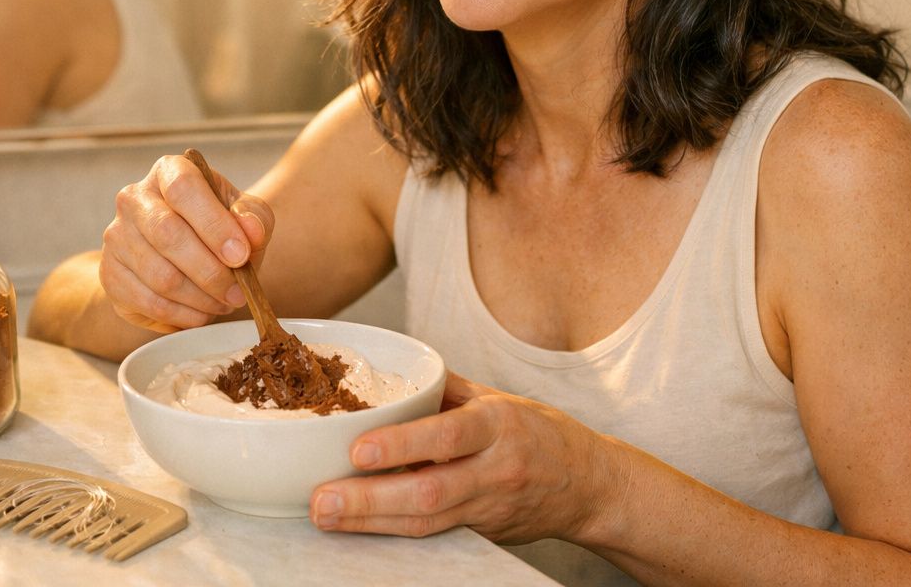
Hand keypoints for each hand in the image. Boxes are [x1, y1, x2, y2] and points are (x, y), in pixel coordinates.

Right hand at [98, 153, 275, 333]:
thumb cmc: (218, 227)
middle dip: (211, 271)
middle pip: (168, 235)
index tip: (241, 256)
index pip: (184, 189)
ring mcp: (116, 237)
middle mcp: (134, 198)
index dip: (214, 224)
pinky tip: (202, 313)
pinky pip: (149, 302)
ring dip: (200, 298)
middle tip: (238, 293)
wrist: (182, 253)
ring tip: (224, 303)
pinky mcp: (110, 274)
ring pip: (160, 275)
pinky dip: (183, 315)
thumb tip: (251, 231)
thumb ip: (253, 218)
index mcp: (168, 172)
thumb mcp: (245, 215)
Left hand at [310, 373, 623, 544]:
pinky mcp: (483, 535)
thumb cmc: (540, 434)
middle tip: (320, 501)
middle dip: (369, 500)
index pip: (448, 435)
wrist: (589, 485)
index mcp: (498, 424)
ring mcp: (489, 508)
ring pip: (426, 523)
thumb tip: (395, 376)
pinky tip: (358, 528)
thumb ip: (449, 390)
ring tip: (326, 517)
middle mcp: (495, 470)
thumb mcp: (500, 399)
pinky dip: (393, 531)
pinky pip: (434, 535)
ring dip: (371, 522)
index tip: (358, 449)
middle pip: (428, 492)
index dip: (402, 445)